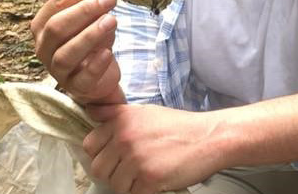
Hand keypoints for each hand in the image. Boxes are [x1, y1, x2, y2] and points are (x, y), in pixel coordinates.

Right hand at [30, 0, 125, 103]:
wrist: (100, 75)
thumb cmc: (93, 40)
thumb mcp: (93, 17)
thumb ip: (95, 0)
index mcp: (43, 24)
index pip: (59, 1)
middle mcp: (44, 47)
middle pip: (57, 26)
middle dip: (85, 9)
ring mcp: (57, 70)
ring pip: (66, 53)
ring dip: (90, 35)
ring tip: (112, 20)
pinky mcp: (75, 87)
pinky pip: (83, 78)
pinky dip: (96, 65)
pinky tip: (108, 52)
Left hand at [83, 103, 224, 193]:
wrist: (208, 138)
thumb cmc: (178, 126)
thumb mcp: (145, 112)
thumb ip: (116, 114)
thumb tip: (91, 112)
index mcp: (122, 120)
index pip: (90, 145)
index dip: (101, 153)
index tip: (115, 155)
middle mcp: (125, 138)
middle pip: (98, 168)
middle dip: (113, 172)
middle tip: (132, 168)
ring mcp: (136, 159)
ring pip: (114, 184)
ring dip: (127, 184)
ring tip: (145, 173)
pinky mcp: (148, 179)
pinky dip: (141, 192)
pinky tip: (154, 181)